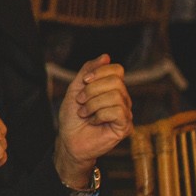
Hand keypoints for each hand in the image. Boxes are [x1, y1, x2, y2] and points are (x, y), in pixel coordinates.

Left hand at [55, 54, 131, 186]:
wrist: (69, 139)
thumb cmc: (72, 116)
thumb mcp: (76, 87)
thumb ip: (89, 71)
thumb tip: (106, 56)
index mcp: (112, 89)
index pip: (117, 70)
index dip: (99, 72)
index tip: (83, 82)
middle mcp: (123, 99)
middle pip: (116, 82)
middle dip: (92, 90)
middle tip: (81, 101)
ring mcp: (126, 113)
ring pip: (115, 96)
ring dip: (93, 104)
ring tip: (85, 113)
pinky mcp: (125, 127)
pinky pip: (118, 112)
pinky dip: (100, 115)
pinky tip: (94, 121)